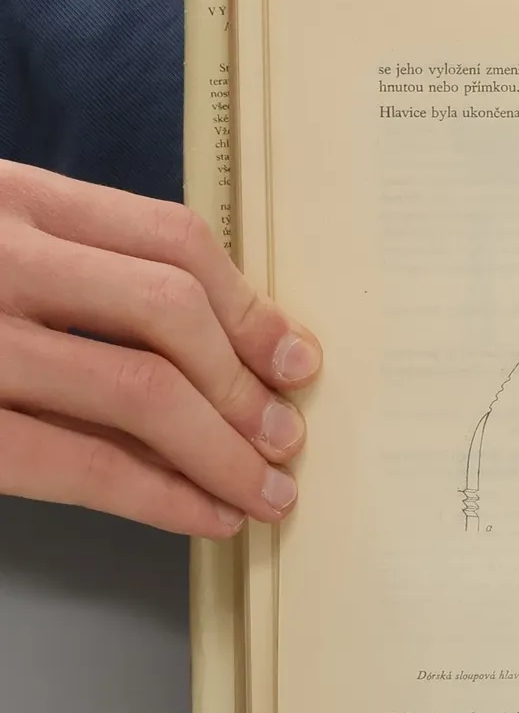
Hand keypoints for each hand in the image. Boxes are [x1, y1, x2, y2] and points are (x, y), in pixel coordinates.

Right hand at [0, 161, 320, 536]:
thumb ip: (77, 262)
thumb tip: (229, 338)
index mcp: (9, 196)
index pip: (170, 241)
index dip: (250, 308)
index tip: (295, 358)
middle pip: (171, 315)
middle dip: (246, 386)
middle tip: (287, 435)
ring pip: (140, 391)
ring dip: (224, 451)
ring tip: (265, 489)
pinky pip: (77, 464)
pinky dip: (160, 497)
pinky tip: (205, 516)